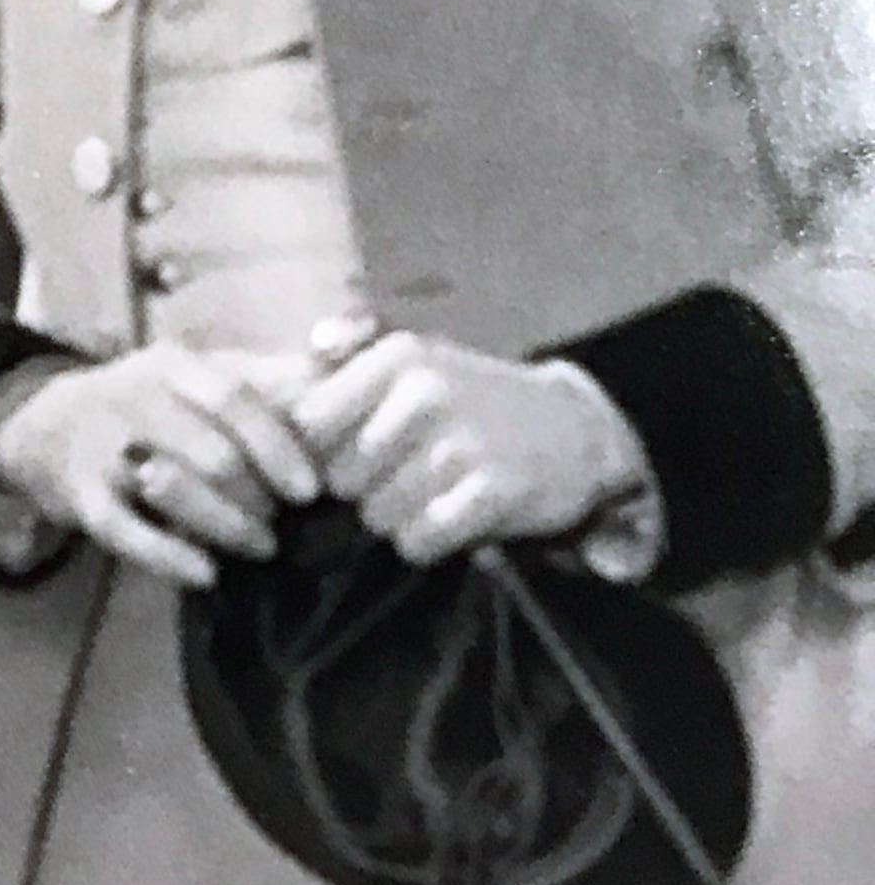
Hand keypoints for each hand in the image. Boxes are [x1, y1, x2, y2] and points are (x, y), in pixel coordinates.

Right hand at [0, 343, 323, 586]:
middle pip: (210, 451)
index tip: (311, 489)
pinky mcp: (78, 493)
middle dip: (256, 495)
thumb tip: (360, 344)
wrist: (47, 423)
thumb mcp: (206, 375)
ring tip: (258, 548)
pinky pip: (125, 529)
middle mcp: (134, 396)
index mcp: (173, 366)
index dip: (277, 446)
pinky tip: (205, 573)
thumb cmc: (151, 402)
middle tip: (281, 524)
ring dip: (226, 526)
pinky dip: (169, 555)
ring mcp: (102, 445)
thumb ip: (278, 374)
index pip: (232, 400)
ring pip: (173, 488)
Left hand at [286, 321, 646, 565]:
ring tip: (427, 498)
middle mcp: (425, 394)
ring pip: (377, 514)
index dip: (321, 451)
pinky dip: (426, 542)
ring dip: (396, 518)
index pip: (309, 424)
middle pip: (341, 477)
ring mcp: (462, 443)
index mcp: (398, 357)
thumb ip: (354, 349)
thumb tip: (317, 342)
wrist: (575, 429)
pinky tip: (448, 522)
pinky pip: (419, 540)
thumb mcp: (415, 359)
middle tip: (398, 480)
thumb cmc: (472, 398)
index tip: (348, 454)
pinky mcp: (494, 492)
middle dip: (361, 490)